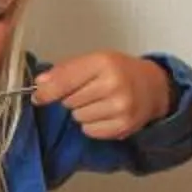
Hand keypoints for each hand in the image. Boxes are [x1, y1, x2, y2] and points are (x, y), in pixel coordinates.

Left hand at [32, 52, 171, 140]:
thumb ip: (66, 70)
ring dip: (82, 112)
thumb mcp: (95, 60)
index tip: (38, 96)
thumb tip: (40, 84)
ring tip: (98, 103)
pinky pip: (90, 131)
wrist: (153, 87)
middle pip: (69, 101)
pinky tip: (104, 114)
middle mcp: (113, 84)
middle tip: (88, 92)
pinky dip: (92, 125)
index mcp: (104, 62)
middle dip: (71, 98)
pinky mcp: (123, 126)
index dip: (47, 91)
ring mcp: (120, 107)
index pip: (64, 81)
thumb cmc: (120, 71)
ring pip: (78, 118)